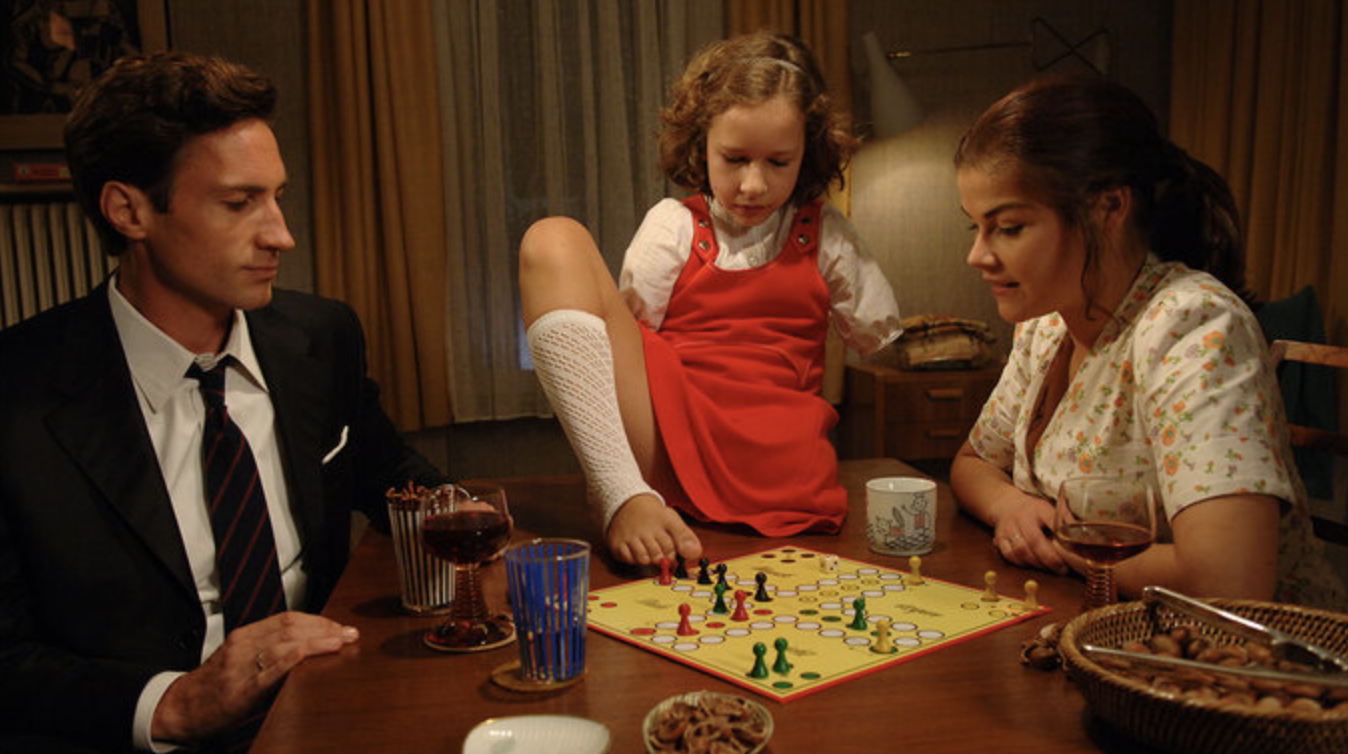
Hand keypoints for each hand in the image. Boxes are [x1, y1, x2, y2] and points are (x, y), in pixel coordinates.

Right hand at [151, 612, 358, 743]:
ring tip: (340, 643)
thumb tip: (309, 647)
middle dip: (324, 628)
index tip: (340, 626)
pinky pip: (270, 669)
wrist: (180, 708)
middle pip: (291, 626)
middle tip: (349, 633)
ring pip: (284, 642)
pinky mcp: (240, 689)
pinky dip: (293, 657)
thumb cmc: (214, 686)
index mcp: (244, 637)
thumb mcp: (239, 660)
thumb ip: (268, 651)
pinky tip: (310, 654)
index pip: (288, 619)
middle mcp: (243, 646)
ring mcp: (240, 666)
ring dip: (318, 640)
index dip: (318, 620)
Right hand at [606, 493, 701, 565]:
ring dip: (647, 558)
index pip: (672, 549)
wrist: (627, 503)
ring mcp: (629, 537)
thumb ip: (685, 537)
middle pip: (658, 556)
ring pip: (643, 559)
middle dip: (661, 557)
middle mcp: (644, 529)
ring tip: (647, 548)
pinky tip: (635, 548)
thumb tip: (695, 553)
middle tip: (657, 547)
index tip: (670, 547)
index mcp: (661, 522)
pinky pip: (628, 559)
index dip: (672, 553)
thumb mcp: (672, 521)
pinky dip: (633, 558)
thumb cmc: (652, 515)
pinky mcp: (617, 543)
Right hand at [992, 492, 1066, 574]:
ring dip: (1037, 563)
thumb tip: (1083, 535)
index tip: (1071, 552)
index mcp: (1039, 508)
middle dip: (1050, 559)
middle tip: (1062, 569)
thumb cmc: (1033, 510)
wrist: (1006, 504)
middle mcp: (1022, 517)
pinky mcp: (1000, 538)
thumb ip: (1065, 519)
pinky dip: (1022, 563)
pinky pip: (1009, 555)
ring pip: (1021, 551)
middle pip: (1035, 541)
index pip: (1052, 521)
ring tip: (1049, 568)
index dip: (1062, 537)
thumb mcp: (1050, 508)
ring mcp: (1009, 528)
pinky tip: (1032, 564)